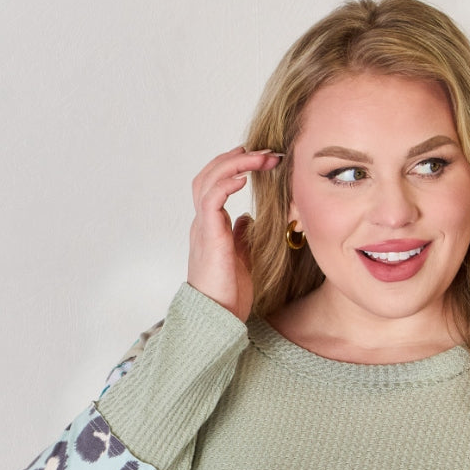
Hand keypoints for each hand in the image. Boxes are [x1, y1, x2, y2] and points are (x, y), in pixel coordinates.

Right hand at [187, 145, 282, 321]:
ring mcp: (203, 227)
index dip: (234, 167)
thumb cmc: (228, 295)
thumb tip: (247, 218)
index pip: (216, 184)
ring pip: (208, 180)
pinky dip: (226, 182)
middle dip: (236, 157)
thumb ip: (240, 237)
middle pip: (209, 175)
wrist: (216, 317)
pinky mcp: (208, 235)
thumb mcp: (240, 259)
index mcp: (210, 226)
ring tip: (261, 157)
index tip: (260, 158)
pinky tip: (244, 176)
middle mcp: (203, 222)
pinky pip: (211, 199)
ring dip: (235, 163)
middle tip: (266, 152)